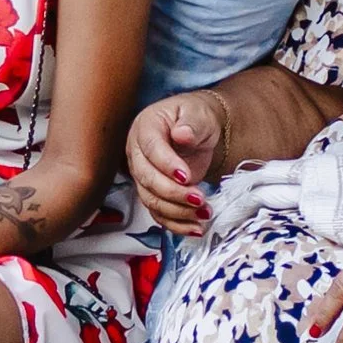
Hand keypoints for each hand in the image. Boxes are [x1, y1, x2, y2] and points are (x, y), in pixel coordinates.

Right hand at [128, 91, 225, 235]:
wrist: (198, 129)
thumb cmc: (195, 117)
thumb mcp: (198, 114)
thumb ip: (191, 124)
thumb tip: (182, 134)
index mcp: (145, 128)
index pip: (151, 149)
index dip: (167, 165)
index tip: (187, 176)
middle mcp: (138, 153)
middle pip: (147, 179)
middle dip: (174, 193)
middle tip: (199, 198)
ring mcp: (143, 176)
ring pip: (152, 200)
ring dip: (178, 212)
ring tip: (204, 214)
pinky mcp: (154, 193)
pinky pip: (159, 214)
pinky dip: (177, 225)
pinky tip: (196, 228)